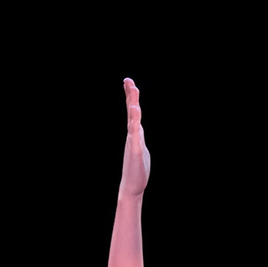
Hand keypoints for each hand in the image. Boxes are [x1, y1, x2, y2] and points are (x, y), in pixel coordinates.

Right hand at [119, 78, 149, 198]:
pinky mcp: (136, 149)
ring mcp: (133, 141)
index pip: (133, 111)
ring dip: (133, 104)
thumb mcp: (140, 148)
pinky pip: (135, 133)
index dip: (131, 96)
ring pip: (133, 119)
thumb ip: (138, 138)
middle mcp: (133, 134)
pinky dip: (135, 121)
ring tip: (134, 91)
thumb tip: (137, 131)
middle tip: (128, 80)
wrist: (132, 186)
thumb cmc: (137, 169)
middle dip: (130, 95)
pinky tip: (134, 111)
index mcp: (135, 133)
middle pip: (132, 111)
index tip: (128, 82)